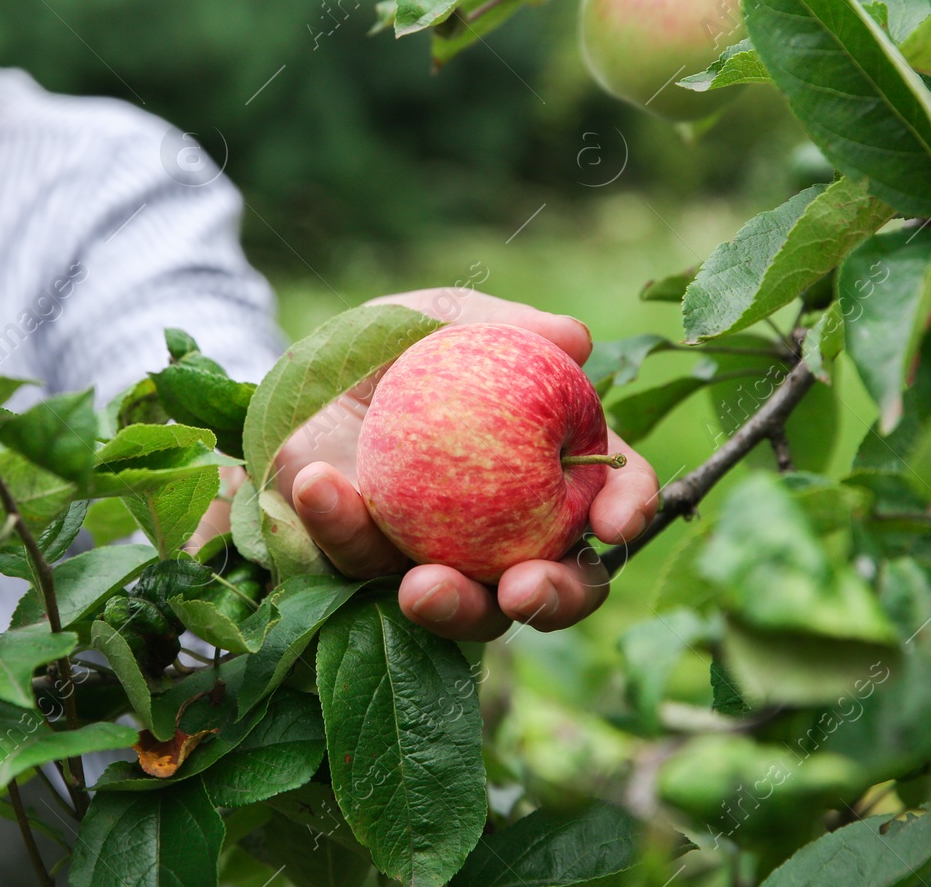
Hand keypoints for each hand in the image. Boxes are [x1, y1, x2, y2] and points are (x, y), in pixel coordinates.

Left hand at [272, 289, 658, 640]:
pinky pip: (353, 559)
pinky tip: (321, 486)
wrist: (302, 369)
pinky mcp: (365, 563)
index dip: (627, 508)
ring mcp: (441, 560)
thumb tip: (577, 341)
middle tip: (523, 590)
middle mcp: (510, 532)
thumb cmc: (397, 343)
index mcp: (550, 467)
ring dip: (452, 607)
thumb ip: (505, 324)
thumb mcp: (444, 319)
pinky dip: (338, 525)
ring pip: (466, 611)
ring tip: (421, 587)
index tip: (612, 521)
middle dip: (555, 599)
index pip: (610, 493)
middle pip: (556, 584)